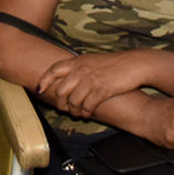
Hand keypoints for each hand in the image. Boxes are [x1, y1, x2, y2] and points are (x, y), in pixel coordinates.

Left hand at [35, 50, 150, 117]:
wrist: (134, 64)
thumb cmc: (114, 63)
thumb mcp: (92, 60)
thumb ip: (79, 67)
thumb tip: (67, 77)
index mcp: (77, 61)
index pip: (54, 69)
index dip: (44, 80)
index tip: (39, 90)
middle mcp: (81, 70)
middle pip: (60, 90)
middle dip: (60, 102)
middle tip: (63, 108)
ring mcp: (91, 80)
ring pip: (73, 101)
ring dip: (73, 110)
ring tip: (76, 113)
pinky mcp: (102, 90)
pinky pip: (87, 106)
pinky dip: (85, 112)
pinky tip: (87, 114)